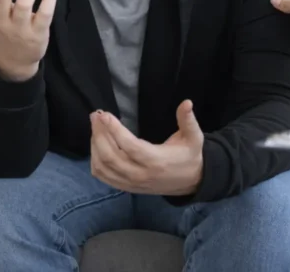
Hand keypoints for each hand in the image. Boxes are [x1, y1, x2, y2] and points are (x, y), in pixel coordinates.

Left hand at [89, 100, 204, 195]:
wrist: (190, 182)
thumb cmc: (189, 156)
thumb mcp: (193, 137)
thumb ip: (188, 120)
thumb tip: (187, 102)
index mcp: (156, 161)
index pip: (130, 146)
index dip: (115, 130)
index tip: (105, 115)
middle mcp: (141, 174)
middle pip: (111, 156)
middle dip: (100, 134)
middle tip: (95, 116)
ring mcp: (131, 183)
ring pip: (103, 166)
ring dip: (95, 145)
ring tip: (96, 127)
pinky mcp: (126, 186)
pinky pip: (103, 176)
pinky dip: (95, 160)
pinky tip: (97, 144)